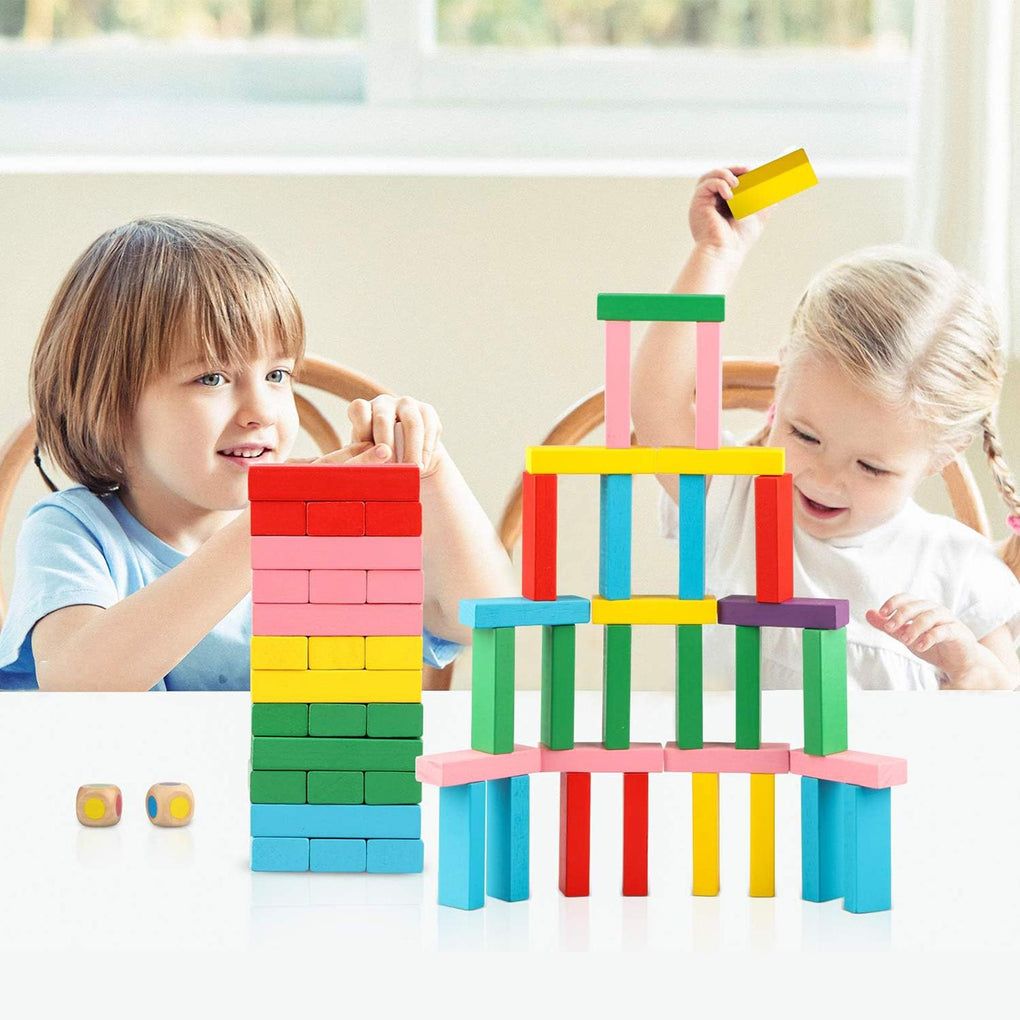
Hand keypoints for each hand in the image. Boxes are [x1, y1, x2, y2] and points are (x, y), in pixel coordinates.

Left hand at [346, 394, 444, 477]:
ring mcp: (406, 404)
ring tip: (411, 471)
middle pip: (383, 419)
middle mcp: (383, 402)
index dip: (362, 429)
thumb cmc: (378, 456)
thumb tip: (371, 459)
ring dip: (412, 451)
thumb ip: (361, 455)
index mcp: (364, 410)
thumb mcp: (364, 455)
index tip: (369, 454)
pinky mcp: (427, 410)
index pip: (359, 409)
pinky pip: (429, 429)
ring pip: (412, 424)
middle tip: (391, 469)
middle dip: (387, 447)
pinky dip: (426, 450)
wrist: (407, 455)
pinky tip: (422, 465)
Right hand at [689, 166, 772, 260]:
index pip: (729, 180)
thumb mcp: (759, 215)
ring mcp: (703, 201)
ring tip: (737, 183)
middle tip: (748, 170)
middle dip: (734, 169)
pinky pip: (707, 184)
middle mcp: (711, 201)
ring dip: (726, 174)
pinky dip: (720, 184)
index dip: (739, 172)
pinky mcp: (698, 202)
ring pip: (710, 175)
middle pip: (719, 174)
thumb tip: (777, 187)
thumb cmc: (739, 239)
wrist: (725, 251)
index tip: (753, 170)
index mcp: (723, 203)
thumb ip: (766, 200)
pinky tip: (730, 195)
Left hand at [866, 594, 982, 687]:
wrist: (959, 661)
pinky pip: (943, 630)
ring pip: (929, 616)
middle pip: (916, 606)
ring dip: (914, 627)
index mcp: (921, 608)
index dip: (893, 603)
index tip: (882, 613)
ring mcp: (947, 620)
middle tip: (889, 629)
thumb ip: (889, 627)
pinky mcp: (958, 632)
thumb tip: (868, 613)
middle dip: (900, 616)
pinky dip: (929, 637)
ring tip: (904, 640)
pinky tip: (920, 646)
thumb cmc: (932, 645)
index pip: (906, 598)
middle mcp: (934, 610)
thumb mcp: (906, 636)